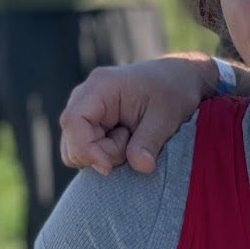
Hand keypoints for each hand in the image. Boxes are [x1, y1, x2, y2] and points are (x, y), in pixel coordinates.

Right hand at [59, 54, 218, 174]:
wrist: (177, 80)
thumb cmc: (172, 91)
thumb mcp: (166, 116)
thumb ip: (150, 141)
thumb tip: (142, 167)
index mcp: (100, 87)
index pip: (73, 121)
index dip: (85, 149)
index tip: (108, 168)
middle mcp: (85, 97)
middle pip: (73, 141)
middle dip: (102, 154)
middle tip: (135, 143)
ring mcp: (86, 110)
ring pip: (78, 149)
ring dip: (106, 155)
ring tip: (134, 139)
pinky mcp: (91, 123)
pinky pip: (88, 149)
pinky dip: (108, 153)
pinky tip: (128, 140)